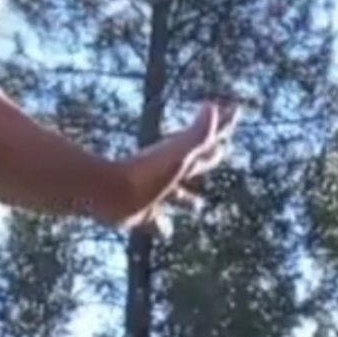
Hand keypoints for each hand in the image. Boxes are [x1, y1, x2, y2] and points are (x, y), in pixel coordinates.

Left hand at [108, 102, 238, 229]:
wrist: (104, 192)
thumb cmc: (144, 174)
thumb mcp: (179, 155)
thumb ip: (198, 134)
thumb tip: (213, 106)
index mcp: (179, 159)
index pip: (207, 141)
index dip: (222, 127)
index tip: (234, 111)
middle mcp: (166, 173)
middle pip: (193, 165)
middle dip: (208, 159)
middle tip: (221, 152)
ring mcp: (152, 193)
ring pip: (175, 195)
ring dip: (187, 199)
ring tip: (197, 206)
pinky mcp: (138, 214)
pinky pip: (156, 221)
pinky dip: (163, 225)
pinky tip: (165, 230)